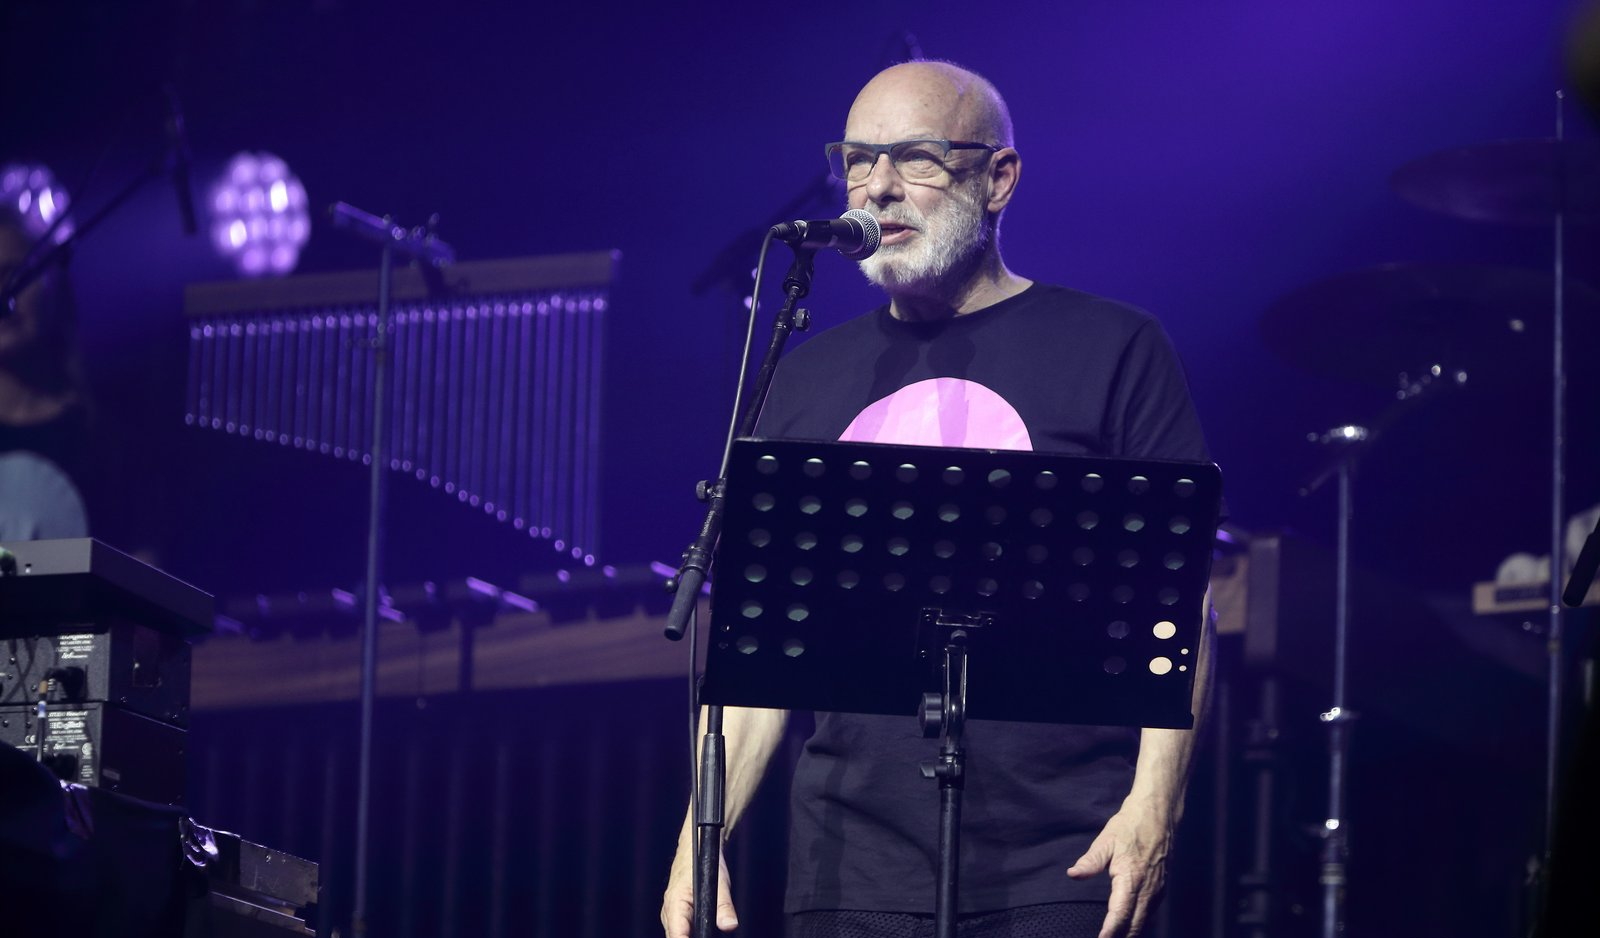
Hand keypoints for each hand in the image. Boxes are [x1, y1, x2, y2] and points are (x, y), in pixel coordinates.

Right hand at [661, 843, 736, 937]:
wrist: (696, 848)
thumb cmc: (704, 861)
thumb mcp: (719, 883)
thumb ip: (724, 907)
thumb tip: (730, 926)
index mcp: (675, 904)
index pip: (677, 936)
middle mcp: (669, 912)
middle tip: (709, 934)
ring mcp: (672, 914)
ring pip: (678, 934)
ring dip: (693, 935)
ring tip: (708, 931)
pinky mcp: (678, 915)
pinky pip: (682, 930)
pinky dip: (693, 933)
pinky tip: (704, 931)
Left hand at [1066, 801, 1173, 937]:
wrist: (1158, 814)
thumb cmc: (1130, 825)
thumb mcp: (1106, 840)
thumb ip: (1091, 861)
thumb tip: (1073, 874)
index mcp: (1132, 879)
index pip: (1121, 914)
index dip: (1111, 932)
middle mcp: (1148, 889)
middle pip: (1135, 924)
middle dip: (1121, 937)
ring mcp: (1157, 890)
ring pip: (1144, 921)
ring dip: (1130, 933)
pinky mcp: (1161, 887)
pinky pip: (1150, 913)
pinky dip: (1139, 923)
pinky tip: (1130, 927)